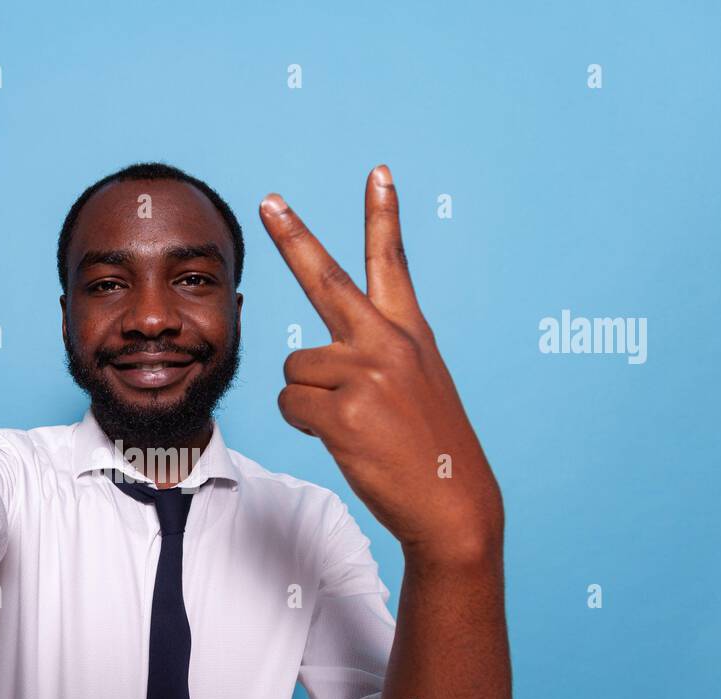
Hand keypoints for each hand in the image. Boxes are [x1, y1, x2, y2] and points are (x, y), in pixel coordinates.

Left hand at [259, 165, 502, 566]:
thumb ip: (375, 358)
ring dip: (309, 400)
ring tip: (352, 425)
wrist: (454, 503)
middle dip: (294, 237)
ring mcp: (365, 372)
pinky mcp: (344, 409)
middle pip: (327, 279)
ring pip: (296, 369)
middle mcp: (388, 342)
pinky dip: (304, 424)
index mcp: (411, 333)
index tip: (377, 171)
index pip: (394, 262)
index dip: (383, 215)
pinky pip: (291, 404)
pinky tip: (344, 439)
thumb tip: (311, 359)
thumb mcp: (419, 387)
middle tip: (267, 200)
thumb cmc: (431, 451)